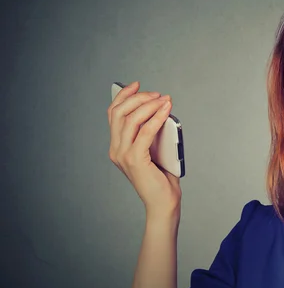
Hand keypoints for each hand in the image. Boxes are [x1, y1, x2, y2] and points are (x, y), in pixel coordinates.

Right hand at [107, 81, 180, 218]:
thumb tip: (160, 107)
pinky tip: (167, 109)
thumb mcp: (155, 148)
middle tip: (157, 94)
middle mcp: (116, 149)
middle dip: (138, 98)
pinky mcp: (135, 160)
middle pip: (120, 112)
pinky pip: (146, 131)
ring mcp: (123, 155)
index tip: (136, 84)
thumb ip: (152, 131)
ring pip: (131, 119)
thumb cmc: (162, 177)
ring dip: (149, 105)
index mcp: (117, 146)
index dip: (123, 96)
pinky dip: (157, 117)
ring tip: (164, 99)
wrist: (163, 202)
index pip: (113, 114)